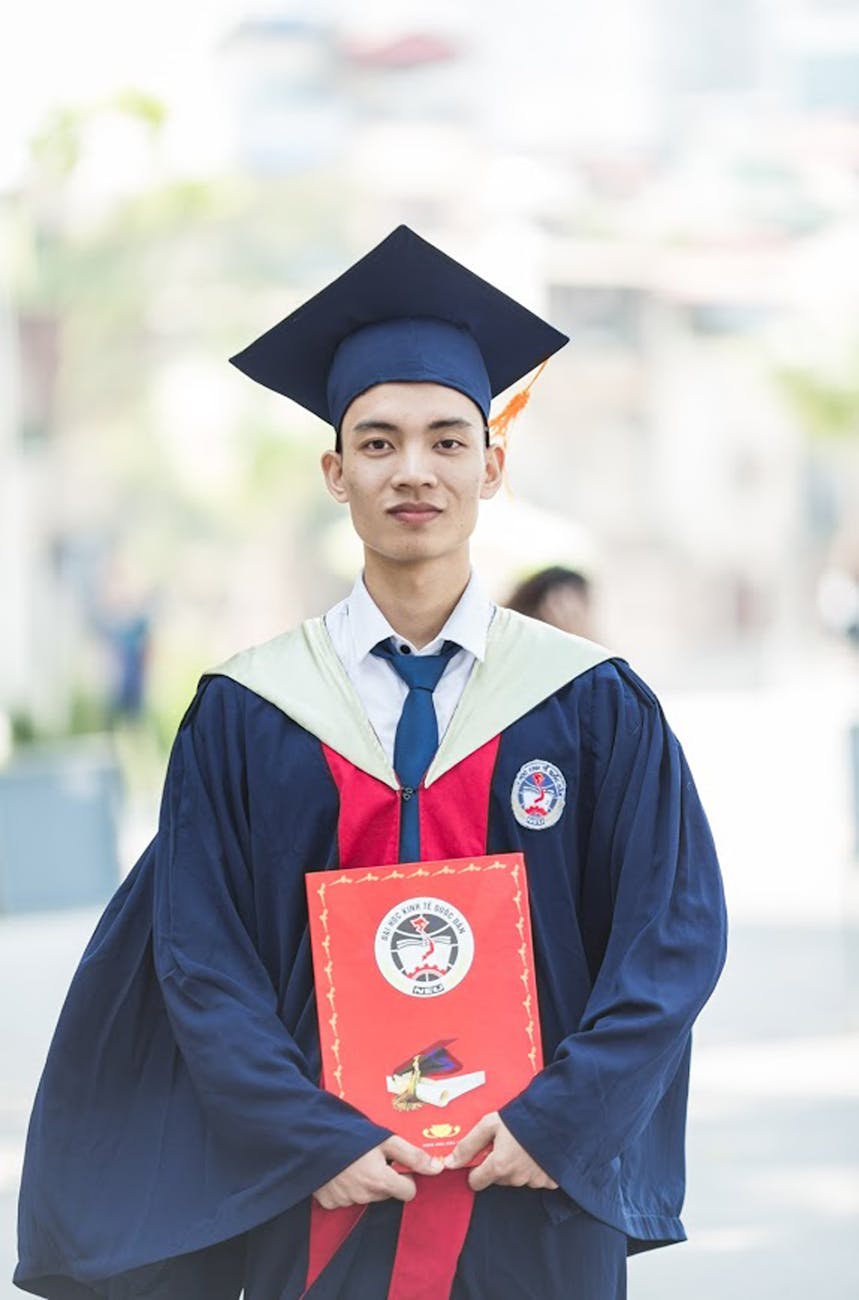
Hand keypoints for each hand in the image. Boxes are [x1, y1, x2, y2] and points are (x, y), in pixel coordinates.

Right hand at [313, 1136, 442, 1208]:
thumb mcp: (385, 1139)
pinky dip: (346, 1187)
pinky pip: (346, 1198)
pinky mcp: (328, 1202)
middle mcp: (364, 1196)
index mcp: (380, 1182)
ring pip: (367, 1195)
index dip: (406, 1177)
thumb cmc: (349, 1134)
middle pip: (387, 1193)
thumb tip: (438, 1169)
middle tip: (372, 1157)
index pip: (408, 1192)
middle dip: (385, 1177)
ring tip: (354, 1161)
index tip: (397, 1164)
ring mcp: (345, 1201)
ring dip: (365, 1182)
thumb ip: (412, 1155)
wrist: (308, 1137)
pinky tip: (340, 1170)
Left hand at [443, 1112, 557, 1192]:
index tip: (482, 1157)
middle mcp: (516, 1178)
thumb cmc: (520, 1118)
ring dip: (516, 1166)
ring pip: (516, 1178)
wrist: (556, 1116)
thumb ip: (467, 1145)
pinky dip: (535, 1169)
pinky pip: (536, 1180)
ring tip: (523, 1145)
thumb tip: (449, 1163)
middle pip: (497, 1178)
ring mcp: (534, 1181)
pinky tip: (537, 1153)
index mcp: (499, 1166)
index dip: (476, 1169)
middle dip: (498, 1164)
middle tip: (506, 1143)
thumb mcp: (489, 1124)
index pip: (476, 1182)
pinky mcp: (550, 1180)